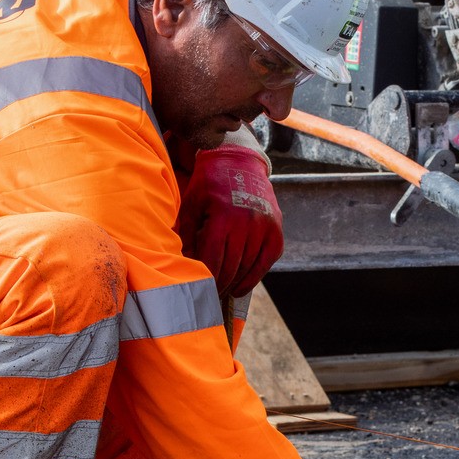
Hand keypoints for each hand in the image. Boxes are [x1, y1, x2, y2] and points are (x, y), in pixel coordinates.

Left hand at [171, 139, 283, 296]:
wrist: (239, 161)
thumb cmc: (209, 184)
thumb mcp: (192, 203)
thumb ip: (186, 233)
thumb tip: (181, 264)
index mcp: (223, 216)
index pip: (213, 260)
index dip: (206, 279)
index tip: (198, 291)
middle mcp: (247, 223)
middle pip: (231, 267)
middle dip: (219, 285)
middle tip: (208, 297)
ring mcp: (265, 227)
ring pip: (249, 267)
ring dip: (235, 284)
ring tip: (222, 293)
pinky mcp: (276, 230)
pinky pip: (266, 262)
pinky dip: (254, 278)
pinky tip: (241, 288)